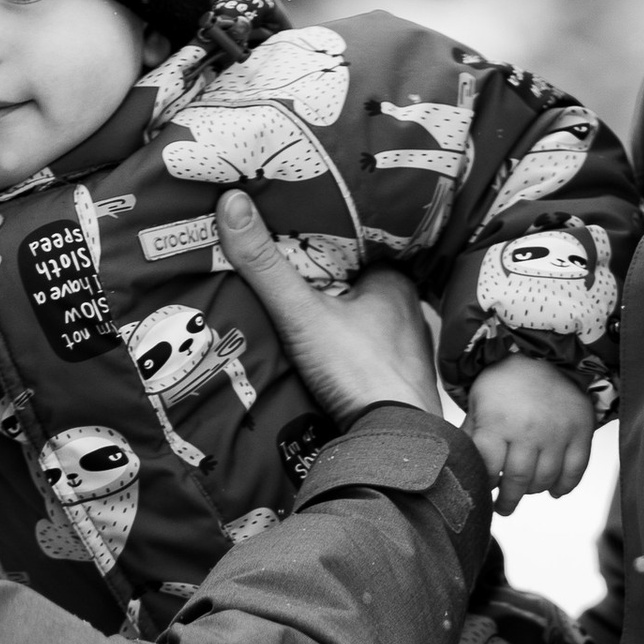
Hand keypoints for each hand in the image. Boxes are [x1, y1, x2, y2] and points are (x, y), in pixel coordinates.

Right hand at [217, 195, 438, 425]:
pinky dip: (354, 352)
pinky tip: (332, 357)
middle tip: (295, 278)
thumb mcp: (301, 313)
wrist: (395, 441)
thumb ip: (266, 265)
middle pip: (361, 287)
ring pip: (370, 323)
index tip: (295, 239)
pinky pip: (374, 355)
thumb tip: (232, 202)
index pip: (357, 249)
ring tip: (308, 315)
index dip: (325, 244)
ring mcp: (411, 350)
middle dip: (333, 285)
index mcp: (394, 282)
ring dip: (345, 321)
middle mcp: (410, 311)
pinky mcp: (405, 383)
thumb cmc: (357, 370)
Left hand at [462, 355, 596, 514]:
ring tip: (525, 491)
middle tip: (502, 507)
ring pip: (546, 479)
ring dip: (534, 492)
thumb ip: (471, 437)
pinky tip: (553, 490)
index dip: (485, 484)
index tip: (483, 490)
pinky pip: (575, 470)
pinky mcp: (581, 430)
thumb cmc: (505, 384)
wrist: (544, 355)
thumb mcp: (478, 404)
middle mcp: (528, 428)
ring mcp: (557, 431)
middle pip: (518, 480)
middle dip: (508, 499)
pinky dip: (564, 486)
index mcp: (496, 421)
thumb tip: (459, 469)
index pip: (488, 468)